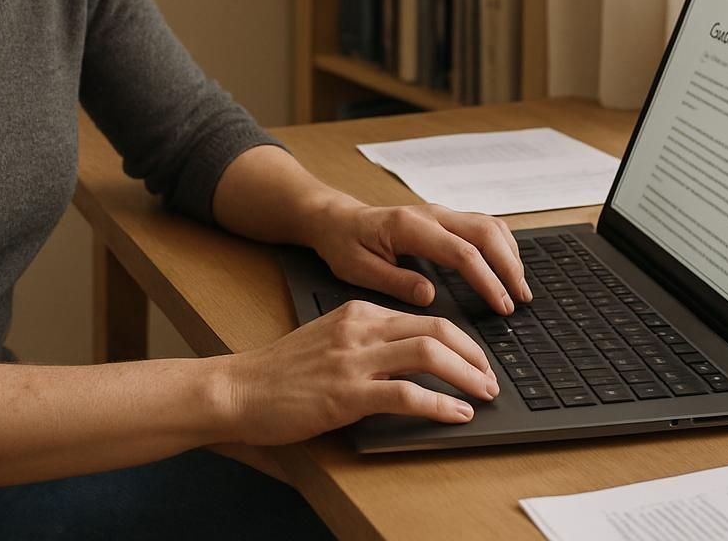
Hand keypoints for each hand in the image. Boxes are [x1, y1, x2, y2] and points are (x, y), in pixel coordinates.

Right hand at [222, 300, 499, 445]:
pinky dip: (440, 405)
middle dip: (475, 354)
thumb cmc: (279, 374)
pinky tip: (456, 415)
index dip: (461, 340)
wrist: (237, 389)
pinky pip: (407, 394)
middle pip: (437, 329)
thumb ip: (366, 343)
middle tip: (490, 378)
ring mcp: (353, 360)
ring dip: (467, 376)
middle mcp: (359, 329)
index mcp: (357, 313)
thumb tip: (410, 361)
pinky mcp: (346, 394)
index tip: (477, 361)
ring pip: (429, 355)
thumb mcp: (328, 341)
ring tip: (483, 395)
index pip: (425, 317)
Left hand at [309, 197, 531, 313]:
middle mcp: (431, 214)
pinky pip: (483, 226)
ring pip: (490, 225)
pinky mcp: (444, 218)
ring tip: (520, 288)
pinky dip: (502, 246)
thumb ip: (394, 281)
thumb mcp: (358, 269)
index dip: (487, 280)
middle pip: (486, 233)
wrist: (337, 220)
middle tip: (521, 300)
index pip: (462, 252)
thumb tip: (430, 296)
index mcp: (410, 226)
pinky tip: (507, 267)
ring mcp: (440, 213)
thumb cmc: (345, 244)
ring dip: (510, 255)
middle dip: (509, 267)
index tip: (502, 306)